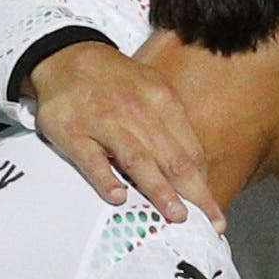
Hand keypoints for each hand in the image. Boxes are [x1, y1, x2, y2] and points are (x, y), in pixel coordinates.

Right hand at [27, 41, 224, 230]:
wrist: (66, 56)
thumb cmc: (115, 82)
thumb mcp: (151, 91)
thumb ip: (171, 128)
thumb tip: (195, 170)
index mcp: (162, 102)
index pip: (190, 150)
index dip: (204, 183)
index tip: (213, 211)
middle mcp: (137, 111)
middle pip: (171, 158)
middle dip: (193, 193)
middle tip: (208, 221)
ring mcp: (104, 121)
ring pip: (137, 159)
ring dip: (159, 189)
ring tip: (176, 214)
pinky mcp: (73, 131)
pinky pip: (91, 158)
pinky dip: (104, 178)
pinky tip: (117, 197)